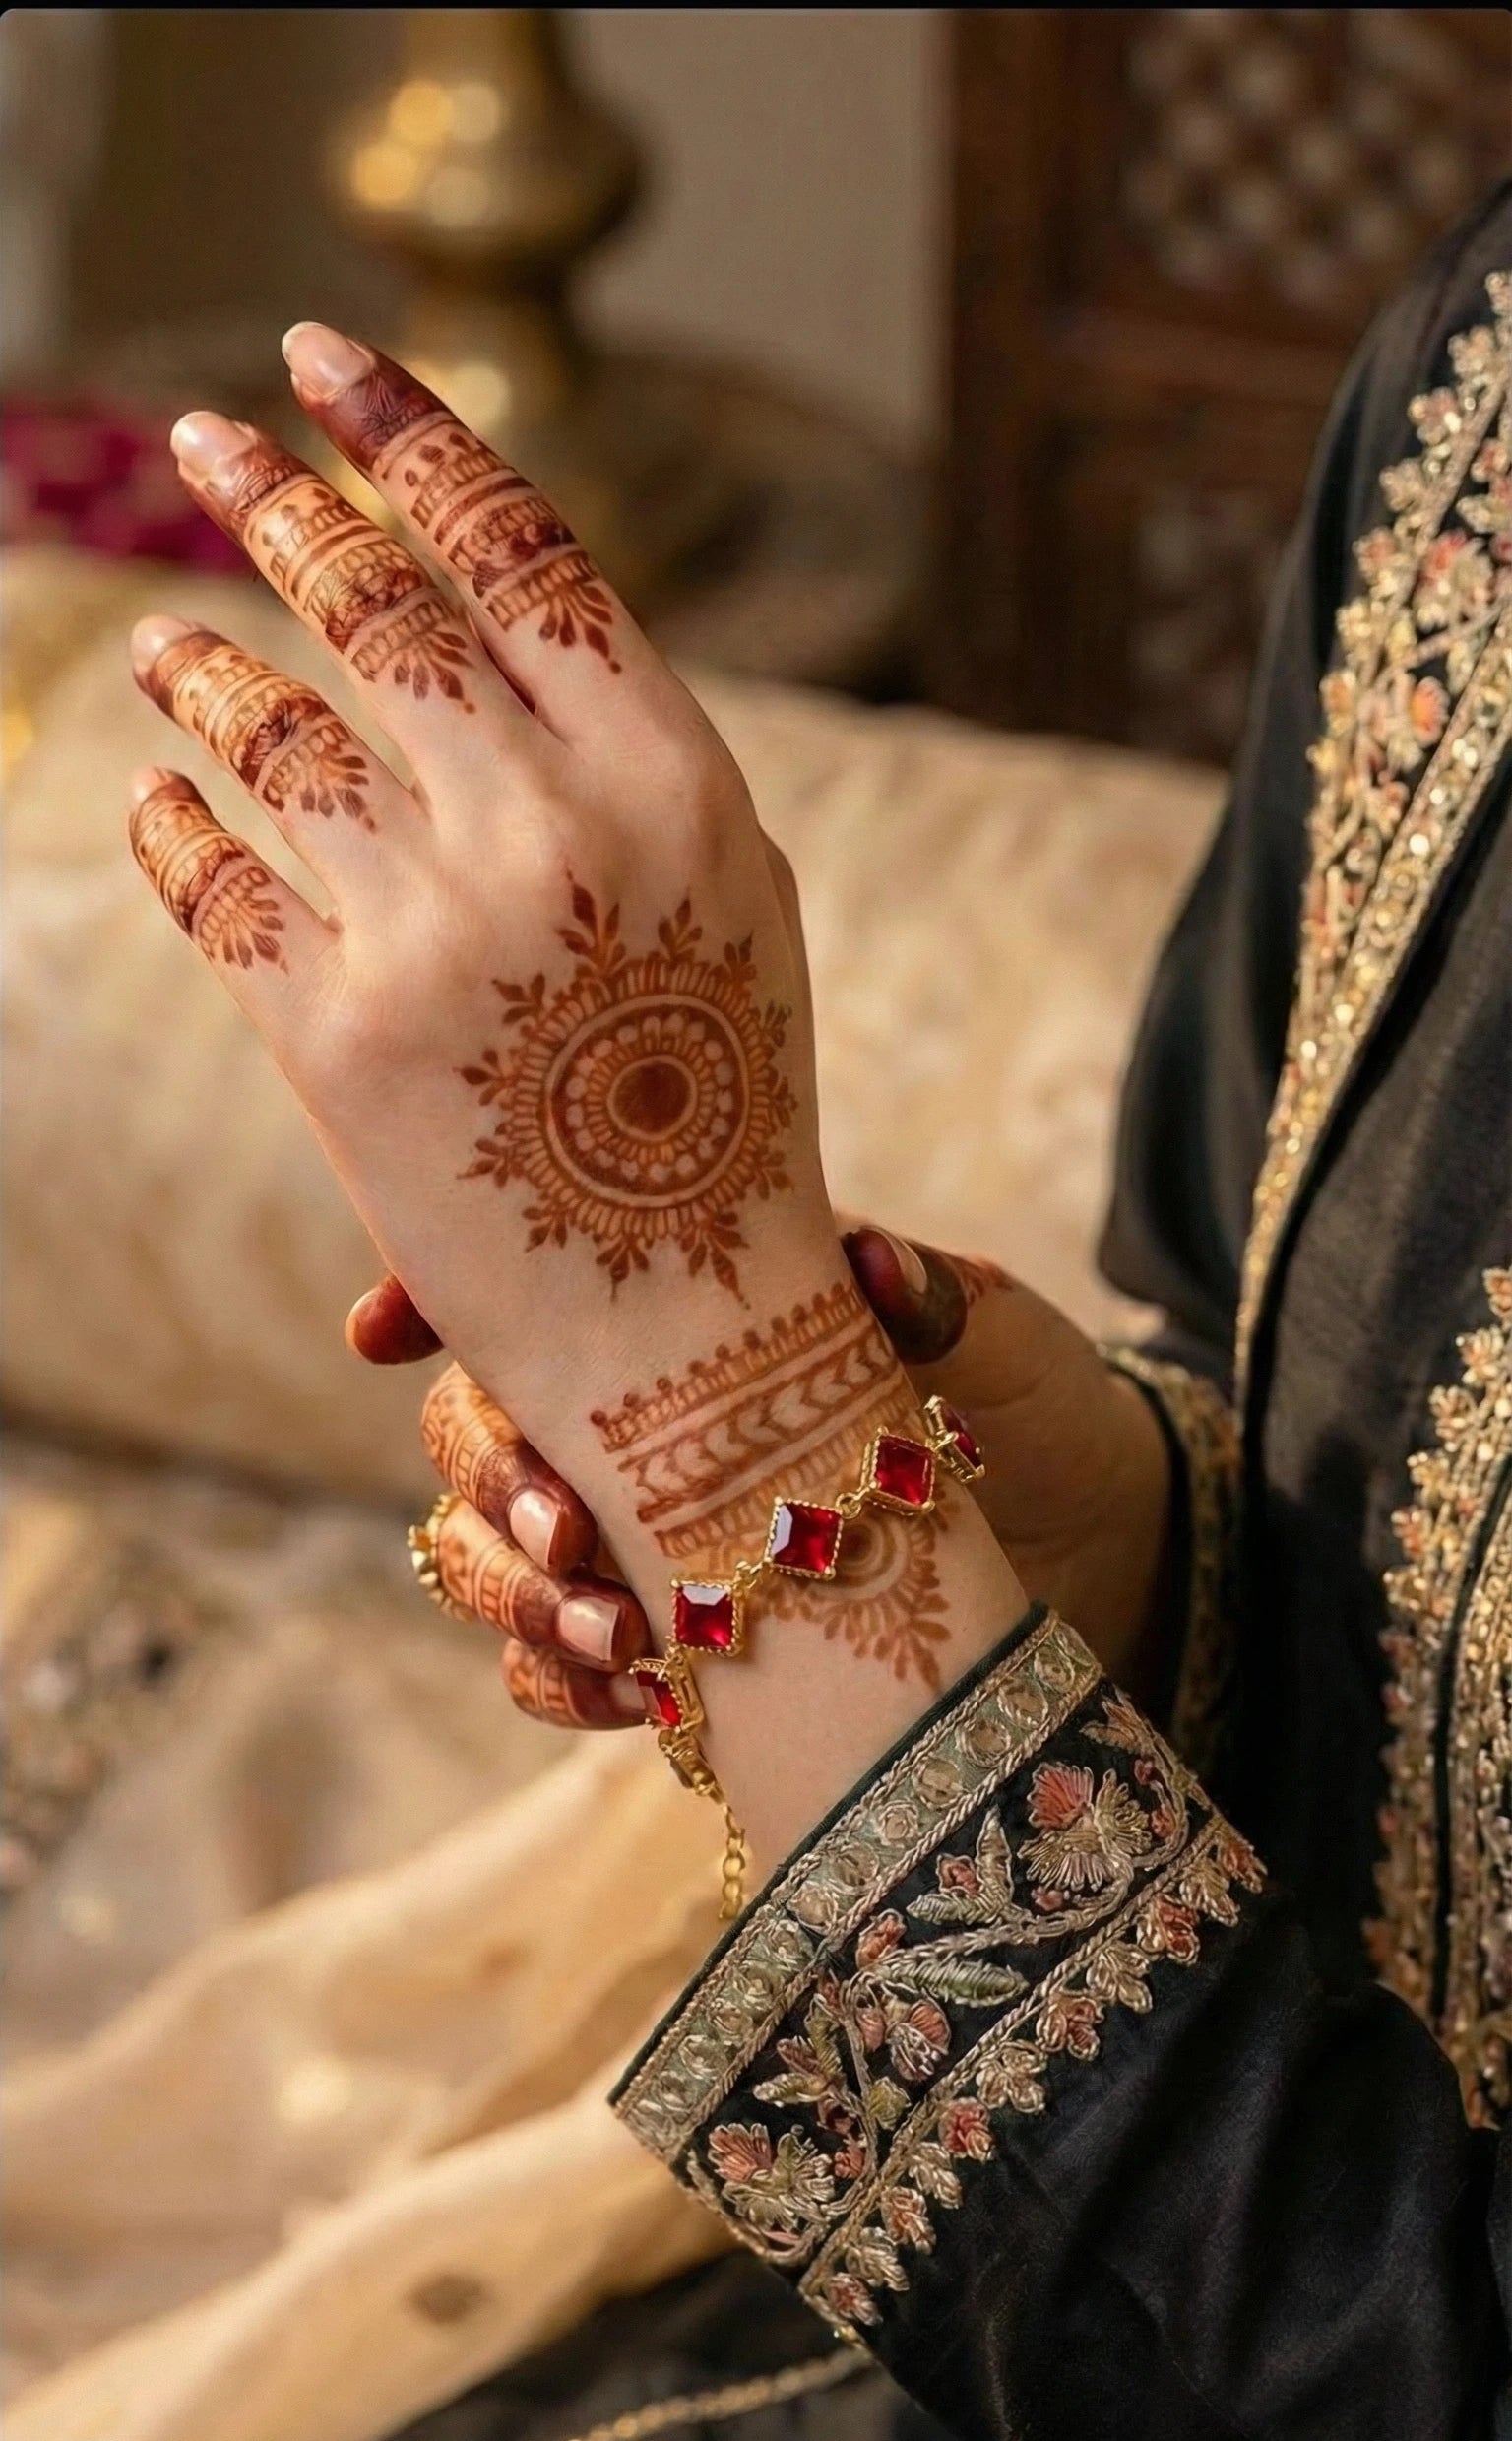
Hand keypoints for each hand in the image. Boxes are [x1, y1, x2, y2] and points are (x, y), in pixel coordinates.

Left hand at [127, 325, 1026, 1869]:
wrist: (692, 1321)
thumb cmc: (725, 1108)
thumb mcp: (730, 900)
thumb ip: (631, 758)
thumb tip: (504, 621)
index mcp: (670, 777)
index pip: (522, 548)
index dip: (415, 437)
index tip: (328, 359)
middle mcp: (550, 827)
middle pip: (378, 608)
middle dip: (278, 502)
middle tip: (208, 441)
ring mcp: (433, 926)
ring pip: (272, 727)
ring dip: (200, 664)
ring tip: (162, 642)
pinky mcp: (330, 1031)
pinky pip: (212, 878)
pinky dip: (170, 821)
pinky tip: (156, 795)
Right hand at [363, 1225, 1171, 1731]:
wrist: (1103, 1551)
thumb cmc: (1040, 1409)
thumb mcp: (1005, 1337)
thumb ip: (939, 1296)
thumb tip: (874, 1267)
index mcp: (689, 1316)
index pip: (527, 1288)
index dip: (429, 1298)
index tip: (383, 1331)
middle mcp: (634, 1426)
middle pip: (470, 1435)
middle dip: (491, 1479)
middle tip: (572, 1528)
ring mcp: (638, 1542)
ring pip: (482, 1560)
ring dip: (515, 1596)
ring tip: (620, 1629)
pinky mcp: (670, 1651)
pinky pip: (551, 1674)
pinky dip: (565, 1685)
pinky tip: (639, 1692)